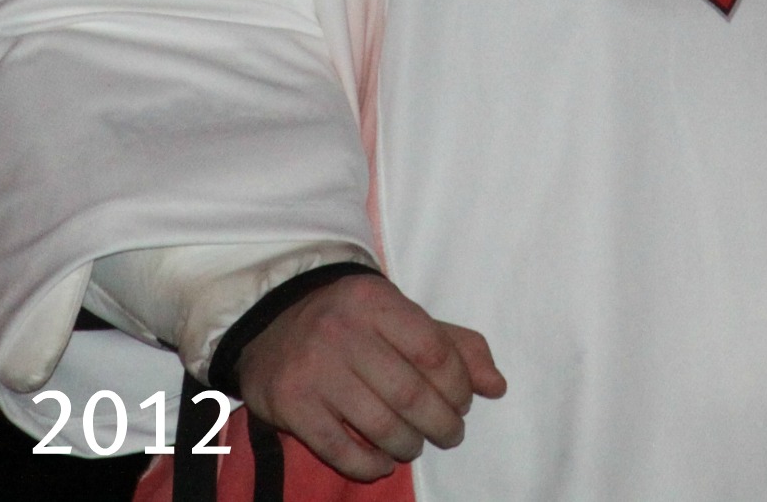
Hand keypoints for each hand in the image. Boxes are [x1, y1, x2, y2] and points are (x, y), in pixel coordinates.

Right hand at [233, 275, 507, 480]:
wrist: (270, 322)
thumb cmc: (351, 322)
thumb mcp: (399, 316)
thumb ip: (453, 345)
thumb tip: (496, 385)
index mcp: (374, 301)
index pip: (434, 351)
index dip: (458, 386)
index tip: (462, 402)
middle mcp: (341, 331)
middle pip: (411, 394)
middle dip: (442, 424)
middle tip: (449, 433)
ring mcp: (313, 369)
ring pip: (380, 425)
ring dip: (409, 445)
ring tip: (414, 444)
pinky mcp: (291, 404)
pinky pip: (340, 449)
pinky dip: (369, 465)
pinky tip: (381, 462)